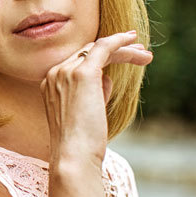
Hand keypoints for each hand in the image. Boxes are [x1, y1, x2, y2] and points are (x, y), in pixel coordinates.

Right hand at [39, 30, 152, 166]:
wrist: (73, 157)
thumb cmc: (81, 145)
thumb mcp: (84, 113)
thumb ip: (91, 93)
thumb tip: (106, 79)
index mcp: (49, 84)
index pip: (77, 62)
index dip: (100, 58)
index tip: (121, 60)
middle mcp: (54, 73)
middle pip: (88, 52)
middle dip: (115, 51)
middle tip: (139, 53)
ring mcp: (66, 71)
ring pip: (99, 49)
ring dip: (124, 50)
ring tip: (146, 57)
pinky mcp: (82, 73)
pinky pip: (103, 47)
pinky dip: (118, 41)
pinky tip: (132, 39)